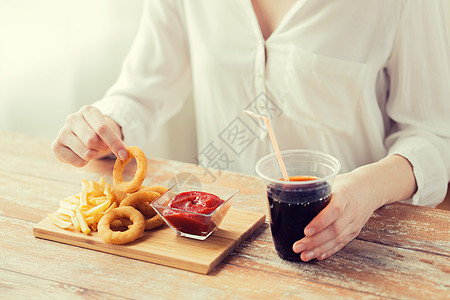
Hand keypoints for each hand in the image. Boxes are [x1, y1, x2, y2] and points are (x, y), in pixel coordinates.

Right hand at [52, 105, 127, 166]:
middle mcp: (72, 118)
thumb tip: (124, 154)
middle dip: (102, 148)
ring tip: (92, 149)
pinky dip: (84, 162)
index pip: (102, 128)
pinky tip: (82, 154)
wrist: (83, 133)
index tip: (124, 154)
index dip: (114, 143)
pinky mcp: (56, 146)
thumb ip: (114, 140)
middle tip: (103, 147)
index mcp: (88, 111)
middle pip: (92, 141)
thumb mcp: (108, 130)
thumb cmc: (98, 132)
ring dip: (93, 155)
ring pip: (85, 152)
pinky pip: (77, 162)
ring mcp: (62, 132)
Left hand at [292, 155, 416, 261]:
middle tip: (297, 247)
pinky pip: (342, 243)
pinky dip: (329, 251)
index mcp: (345, 195)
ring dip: (319, 249)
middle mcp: (351, 211)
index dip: (320, 222)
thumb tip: (289, 192)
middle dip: (314, 241)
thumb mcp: (333, 181)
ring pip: (337, 239)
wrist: (371, 188)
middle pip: (334, 229)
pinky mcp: (355, 230)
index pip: (334, 210)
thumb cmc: (346, 183)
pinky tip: (318, 256)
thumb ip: (316, 189)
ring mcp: (354, 222)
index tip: (306, 231)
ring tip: (304, 255)